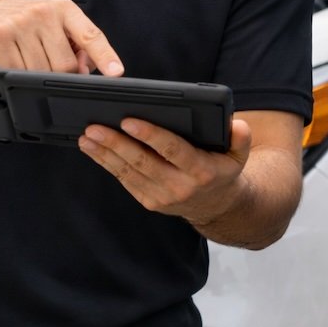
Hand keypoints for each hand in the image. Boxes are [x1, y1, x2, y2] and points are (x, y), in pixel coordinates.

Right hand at [0, 0, 122, 75]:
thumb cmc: (28, 23)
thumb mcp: (57, 27)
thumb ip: (77, 47)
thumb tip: (85, 70)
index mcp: (65, 10)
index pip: (90, 35)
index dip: (105, 56)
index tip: (116, 72)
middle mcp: (45, 13)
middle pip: (65, 64)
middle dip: (63, 75)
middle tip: (53, 69)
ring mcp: (21, 24)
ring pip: (42, 71)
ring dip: (39, 77)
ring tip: (31, 61)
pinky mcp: (1, 37)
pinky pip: (17, 72)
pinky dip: (19, 77)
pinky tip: (16, 63)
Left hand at [79, 114, 251, 224]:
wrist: (217, 206)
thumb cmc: (223, 169)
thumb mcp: (239, 155)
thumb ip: (241, 138)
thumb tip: (237, 124)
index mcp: (201, 171)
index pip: (172, 150)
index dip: (150, 135)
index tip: (129, 120)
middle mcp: (179, 187)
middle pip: (143, 162)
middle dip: (116, 143)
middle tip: (95, 126)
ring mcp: (161, 197)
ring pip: (129, 172)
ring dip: (105, 154)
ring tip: (86, 136)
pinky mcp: (149, 201)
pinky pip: (125, 180)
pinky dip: (107, 164)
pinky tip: (93, 149)